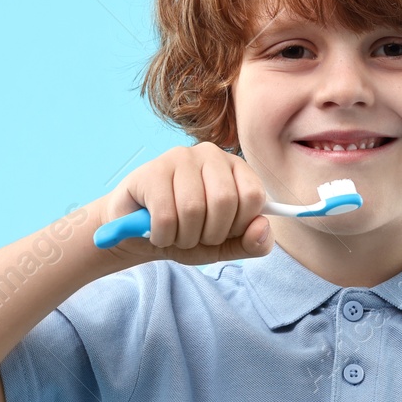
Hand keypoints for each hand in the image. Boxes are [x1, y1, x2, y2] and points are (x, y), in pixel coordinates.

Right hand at [91, 141, 273, 266]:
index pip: (254, 196)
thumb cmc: (187, 233)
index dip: (239, 226)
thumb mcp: (225, 246)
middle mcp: (211, 155)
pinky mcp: (151, 171)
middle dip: (211, 234)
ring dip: (185, 238)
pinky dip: (163, 237)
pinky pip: (166, 216)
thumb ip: (253, 244)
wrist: (138, 234)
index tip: (224, 232)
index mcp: (236, 168)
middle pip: (225, 201)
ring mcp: (180, 157)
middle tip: (196, 237)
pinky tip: (157, 233)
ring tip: (176, 234)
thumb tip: (263, 226)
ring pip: (193, 209)